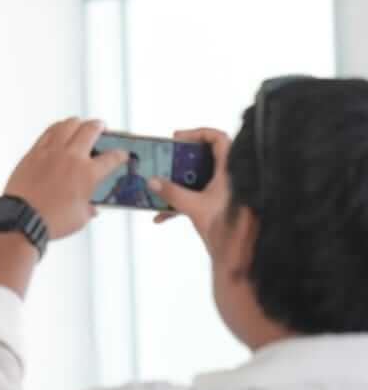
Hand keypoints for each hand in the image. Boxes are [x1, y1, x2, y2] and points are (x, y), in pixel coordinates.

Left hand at [3, 118, 126, 239]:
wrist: (23, 219)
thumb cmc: (52, 221)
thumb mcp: (80, 218)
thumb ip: (89, 208)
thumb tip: (92, 207)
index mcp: (88, 174)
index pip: (112, 158)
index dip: (121, 154)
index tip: (122, 154)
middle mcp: (72, 157)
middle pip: (91, 130)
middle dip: (100, 126)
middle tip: (102, 127)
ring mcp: (51, 152)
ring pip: (68, 124)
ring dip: (78, 122)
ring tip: (81, 124)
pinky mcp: (34, 152)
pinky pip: (48, 132)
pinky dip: (57, 128)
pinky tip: (58, 130)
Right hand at [148, 127, 231, 249]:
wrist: (236, 256)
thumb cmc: (225, 229)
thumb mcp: (194, 208)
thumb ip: (172, 193)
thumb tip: (152, 181)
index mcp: (229, 170)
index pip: (218, 138)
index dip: (198, 133)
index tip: (177, 138)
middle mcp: (228, 177)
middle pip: (206, 155)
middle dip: (183, 157)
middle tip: (166, 157)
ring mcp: (224, 191)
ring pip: (200, 176)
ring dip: (179, 181)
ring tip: (161, 184)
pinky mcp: (218, 204)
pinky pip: (197, 195)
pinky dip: (180, 202)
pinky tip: (161, 217)